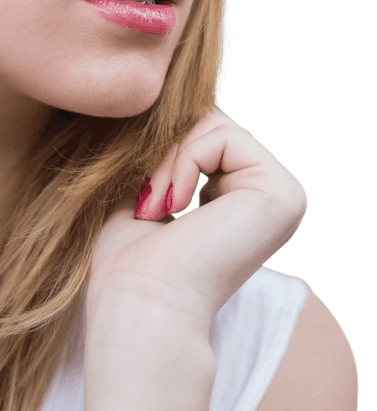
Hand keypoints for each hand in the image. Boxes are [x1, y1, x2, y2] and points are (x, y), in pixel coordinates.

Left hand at [85, 108, 307, 330]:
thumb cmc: (129, 263)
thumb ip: (158, 154)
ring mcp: (282, 196)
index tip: (137, 195)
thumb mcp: (141, 194)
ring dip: (169, 158)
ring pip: (214, 125)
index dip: (160, 148)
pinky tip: (174, 205)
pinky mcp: (282, 193)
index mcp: (241, 200)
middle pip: (210, 123)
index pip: (200, 133)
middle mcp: (269, 198)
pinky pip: (224, 137)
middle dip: (164, 150)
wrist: (141, 303)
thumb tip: (150, 107)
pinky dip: (185, 160)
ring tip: (154, 206)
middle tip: (144, 200)